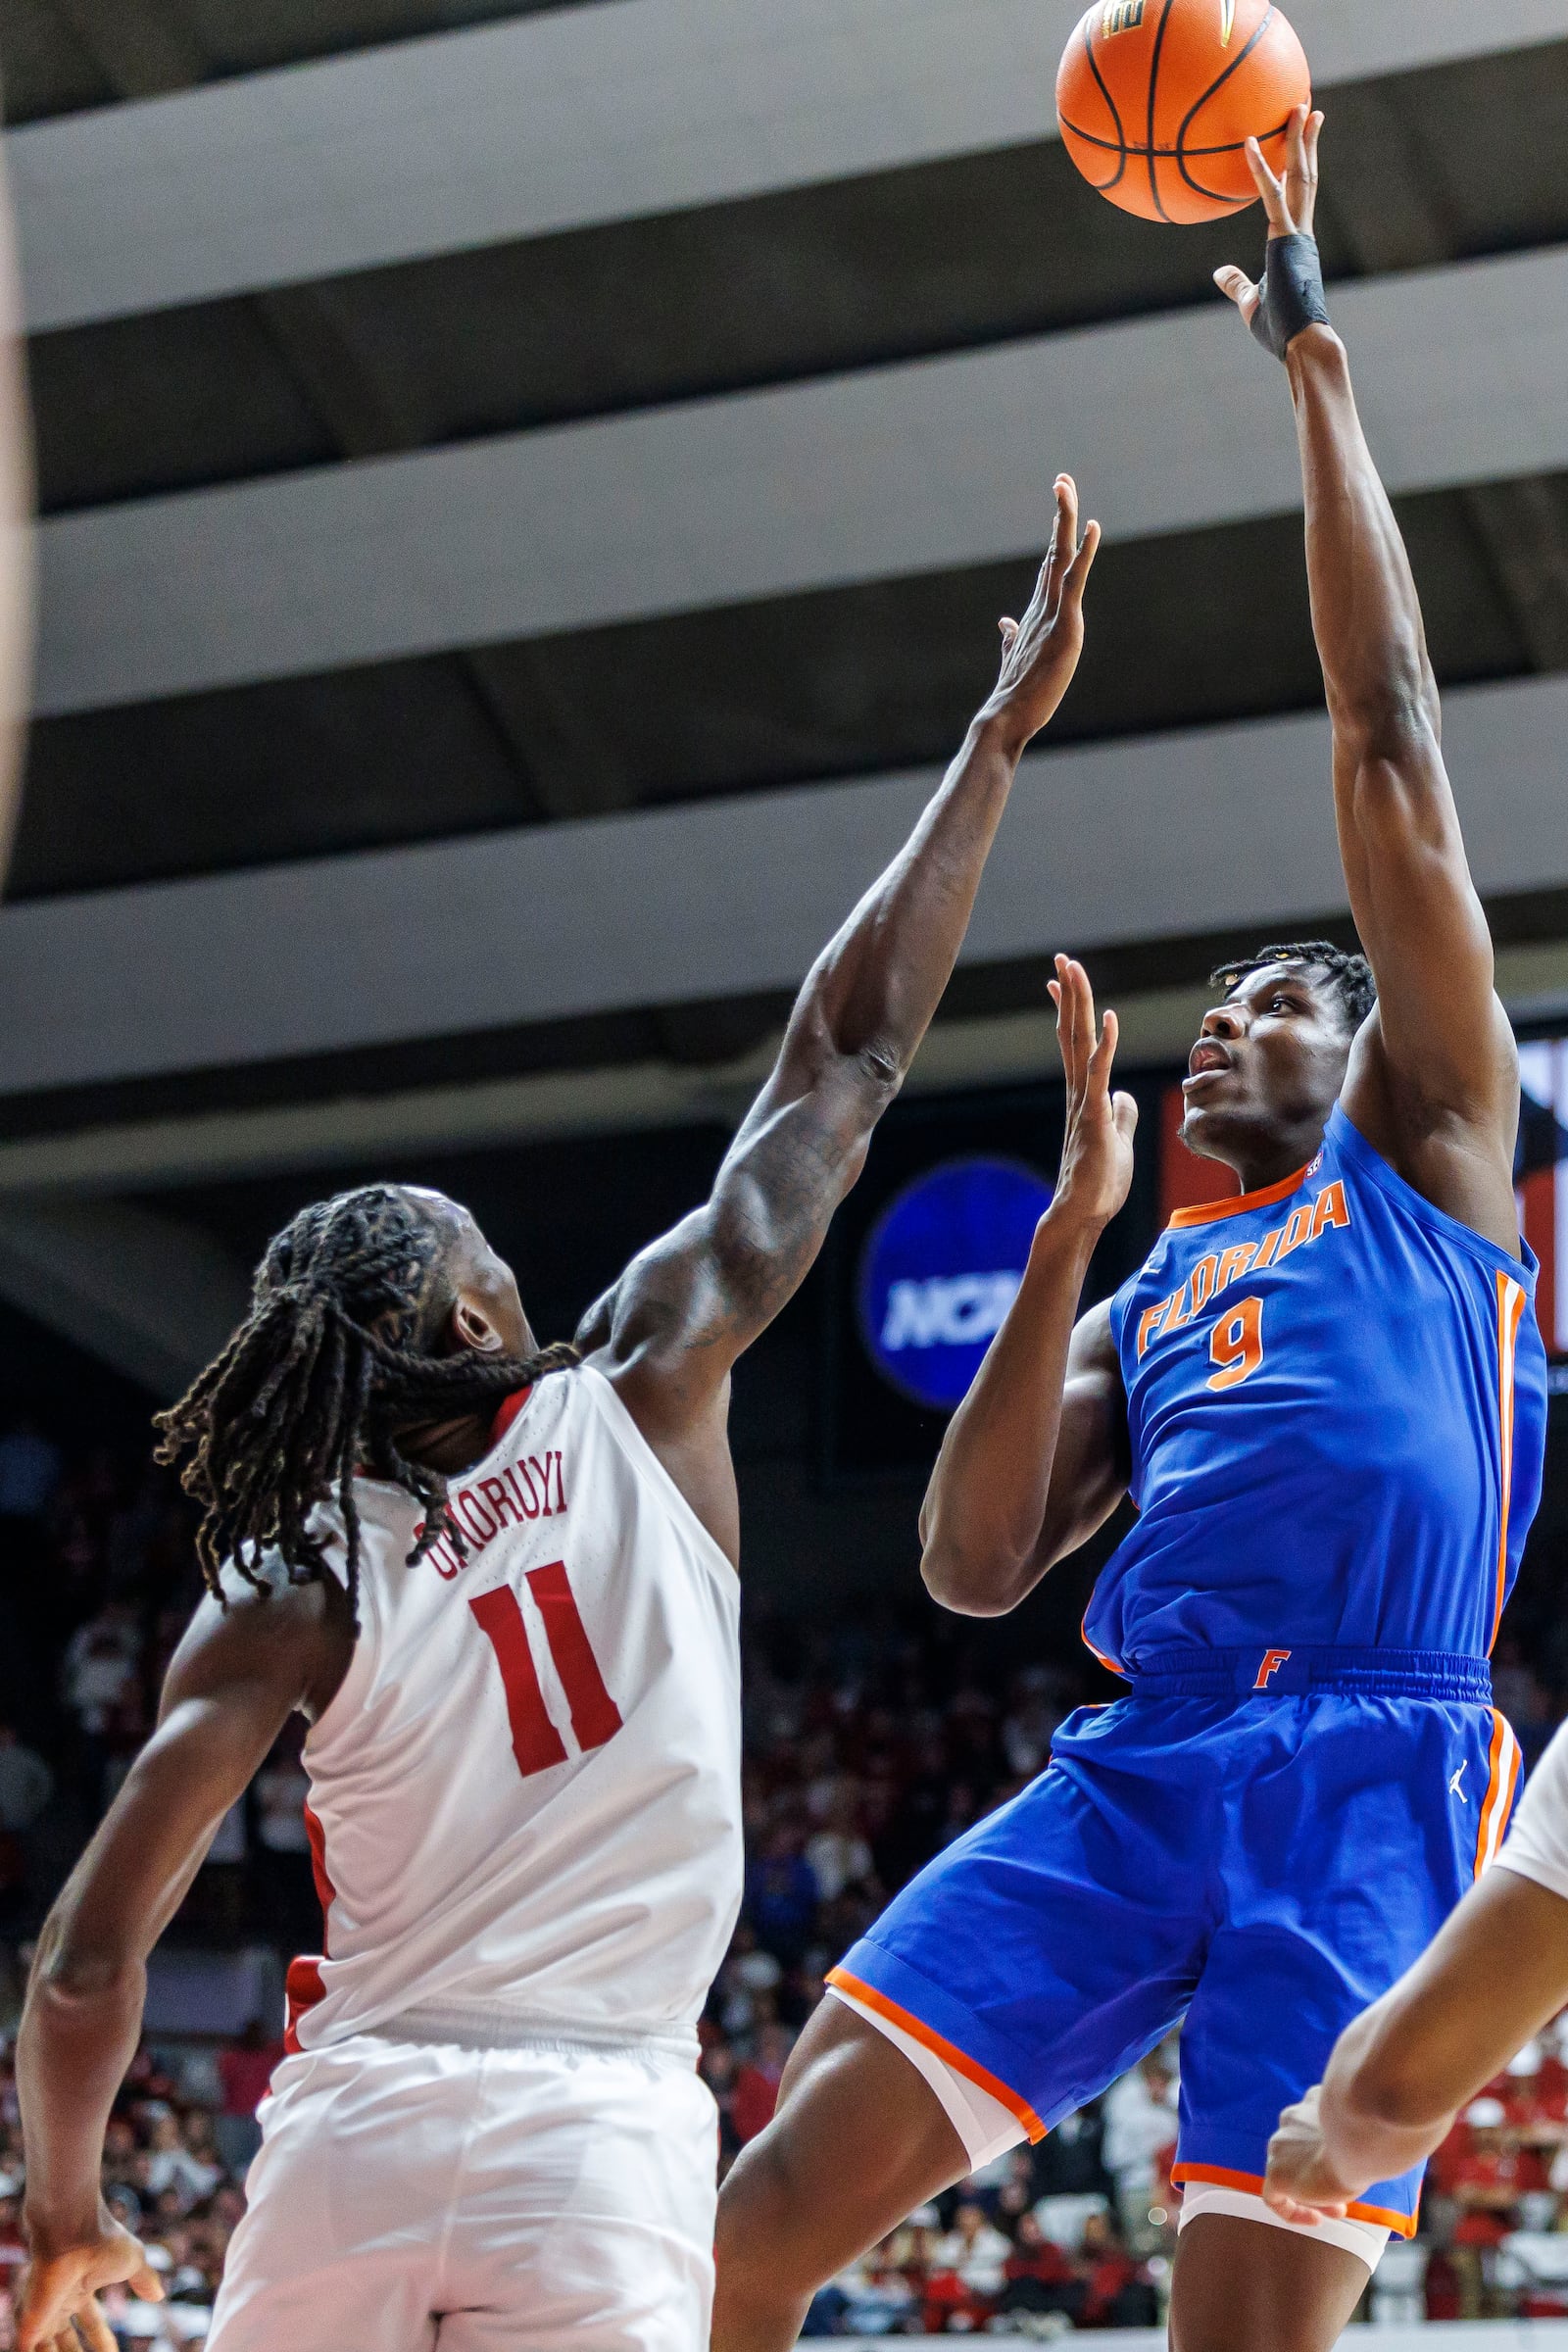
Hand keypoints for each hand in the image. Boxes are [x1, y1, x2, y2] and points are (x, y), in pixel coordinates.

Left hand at [18, 2213, 163, 2351]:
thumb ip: (144, 2279)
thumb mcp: (132, 2261)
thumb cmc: (103, 2239)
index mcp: (84, 2286)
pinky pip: (28, 2349)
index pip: (91, 2322)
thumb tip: (158, 2295)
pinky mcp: (30, 2321)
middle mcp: (62, 2301)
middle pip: (65, 2339)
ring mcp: (44, 2311)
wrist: (73, 2227)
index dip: (101, 2342)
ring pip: (47, 2348)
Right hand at [980, 476, 1099, 758]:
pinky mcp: (1064, 625)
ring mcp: (1052, 613)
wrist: (1006, 717)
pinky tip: (1092, 527)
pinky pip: (1074, 581)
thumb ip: (1013, 637)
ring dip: (1064, 519)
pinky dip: (1084, 553)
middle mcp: (1043, 605)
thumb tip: (1005, 623)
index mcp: (1037, 612)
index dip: (1056, 533)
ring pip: (1060, 556)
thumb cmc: (1016, 695)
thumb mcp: (1017, 658)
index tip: (1060, 503)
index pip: (1049, 564)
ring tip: (1065, 485)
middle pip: (1054, 550)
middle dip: (1059, 513)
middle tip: (1062, 479)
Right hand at [1047, 957, 1136, 1233]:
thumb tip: (1124, 1095)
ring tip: (1072, 970)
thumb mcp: (1119, 1141)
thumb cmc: (1099, 1184)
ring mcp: (1083, 1103)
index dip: (1070, 1011)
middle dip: (1070, 995)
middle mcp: (1079, 1093)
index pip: (1076, 1045)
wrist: (1083, 1215)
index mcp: (1085, 1096)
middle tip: (1062, 959)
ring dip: (1078, 1005)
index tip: (1060, 982)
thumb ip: (1121, 1115)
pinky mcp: (1093, 1118)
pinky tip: (1107, 1017)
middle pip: (1073, 1034)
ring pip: (1079, 1044)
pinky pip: (1099, 1073)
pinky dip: (1104, 1044)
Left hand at [1214, 103, 1323, 331]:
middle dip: (1306, 140)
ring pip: (1300, 175)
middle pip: (1305, 174)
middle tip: (1306, 107)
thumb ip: (1236, 282)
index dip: (1301, 165)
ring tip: (1297, 105)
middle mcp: (1301, 231)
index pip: (1300, 194)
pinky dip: (1260, 169)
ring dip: (1297, 139)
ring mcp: (1297, 232)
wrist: (1301, 344)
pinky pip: (1271, 196)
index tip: (1302, 140)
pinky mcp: (1286, 239)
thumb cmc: (1279, 329)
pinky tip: (1249, 143)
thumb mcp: (1250, 301)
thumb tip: (1218, 273)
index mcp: (1295, 242)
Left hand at [1263, 2086, 1357, 2227]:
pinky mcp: (1276, 2172)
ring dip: (1311, 2192)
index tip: (1348, 2168)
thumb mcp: (1363, 2127)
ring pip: (1289, 2172)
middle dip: (1319, 2173)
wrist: (1360, 2140)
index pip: (1314, 2128)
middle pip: (1300, 2151)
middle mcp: (1293, 2119)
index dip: (1328, 2152)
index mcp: (1313, 2102)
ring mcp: (1280, 2144)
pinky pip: (1273, 2197)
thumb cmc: (1372, 2133)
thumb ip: (1353, 2131)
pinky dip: (1292, 2210)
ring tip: (1336, 2211)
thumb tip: (1360, 2146)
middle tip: (1343, 2196)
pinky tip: (1315, 2220)